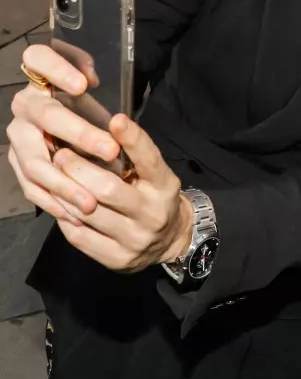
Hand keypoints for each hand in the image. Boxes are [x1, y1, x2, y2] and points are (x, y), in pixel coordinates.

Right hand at [7, 44, 118, 223]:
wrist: (71, 135)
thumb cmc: (84, 104)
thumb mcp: (91, 89)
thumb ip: (88, 77)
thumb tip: (91, 77)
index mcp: (40, 77)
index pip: (37, 58)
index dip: (57, 68)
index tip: (85, 84)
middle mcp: (25, 105)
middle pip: (46, 116)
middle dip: (79, 133)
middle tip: (110, 149)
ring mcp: (19, 137)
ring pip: (35, 161)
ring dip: (65, 181)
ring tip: (92, 199)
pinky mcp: (18, 164)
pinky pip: (32, 187)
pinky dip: (54, 202)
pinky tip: (76, 214)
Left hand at [7, 45, 191, 270]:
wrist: (170, 240)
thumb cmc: (155, 195)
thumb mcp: (154, 172)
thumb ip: (134, 154)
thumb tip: (107, 124)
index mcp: (164, 186)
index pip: (150, 159)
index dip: (132, 139)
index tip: (115, 119)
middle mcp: (152, 214)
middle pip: (108, 189)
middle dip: (79, 169)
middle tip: (60, 154)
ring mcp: (133, 240)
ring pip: (89, 213)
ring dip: (66, 192)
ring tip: (52, 176)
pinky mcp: (116, 259)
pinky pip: (80, 236)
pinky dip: (66, 216)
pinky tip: (60, 202)